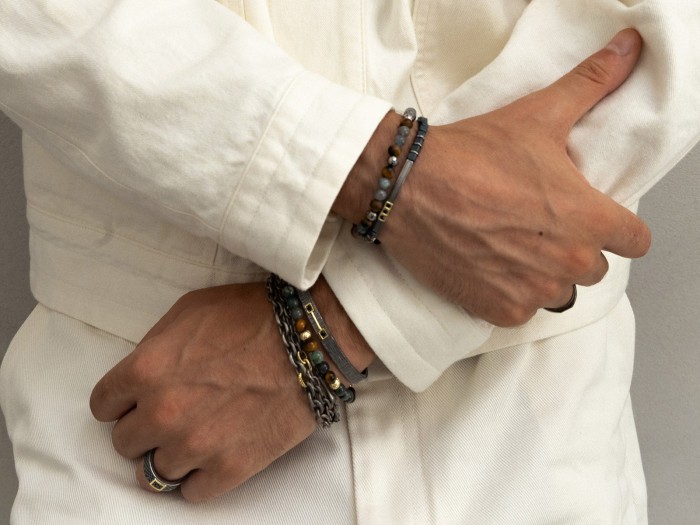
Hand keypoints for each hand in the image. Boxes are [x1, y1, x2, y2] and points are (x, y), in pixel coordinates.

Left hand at [90, 280, 373, 501]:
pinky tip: (212, 457)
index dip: (120, 402)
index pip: (103, 406)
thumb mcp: (189, 312)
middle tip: (170, 416)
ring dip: (169, 456)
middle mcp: (163, 413)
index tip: (136, 402)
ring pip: (153, 475)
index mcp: (146, 371)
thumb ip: (153, 347)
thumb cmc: (252, 317)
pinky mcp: (230, 468)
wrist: (309, 340)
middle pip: (125, 444)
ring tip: (193, 438)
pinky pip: (192, 494)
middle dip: (143, 429)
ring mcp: (196, 445)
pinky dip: (198, 479)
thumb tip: (143, 375)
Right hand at [335, 29, 649, 325]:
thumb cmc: (470, 155)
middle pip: (593, 268)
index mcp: (588, 219)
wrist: (406, 186)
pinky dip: (507, 294)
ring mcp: (532, 291)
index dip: (616, 226)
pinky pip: (521, 310)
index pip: (636, 241)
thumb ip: (591, 86)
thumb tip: (628, 49)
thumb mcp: (537, 117)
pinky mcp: (497, 309)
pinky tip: (486, 264)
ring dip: (540, 275)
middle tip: (535, 223)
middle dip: (571, 248)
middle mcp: (567, 262)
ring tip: (508, 244)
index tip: (590, 216)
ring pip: (557, 292)